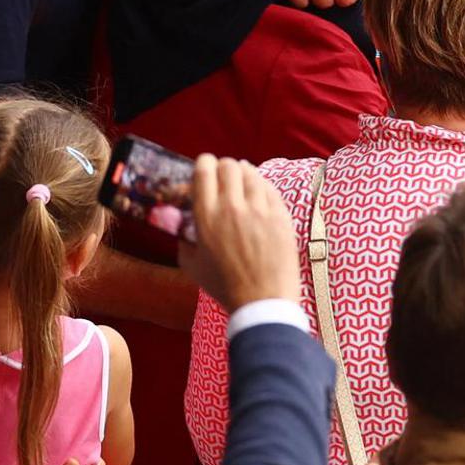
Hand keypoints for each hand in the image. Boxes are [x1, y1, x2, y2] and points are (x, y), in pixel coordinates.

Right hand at [180, 156, 302, 312]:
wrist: (262, 301)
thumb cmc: (225, 287)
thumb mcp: (192, 265)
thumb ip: (185, 240)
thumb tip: (184, 224)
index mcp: (206, 217)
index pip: (204, 171)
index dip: (204, 163)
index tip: (205, 167)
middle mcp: (232, 208)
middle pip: (228, 166)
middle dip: (224, 166)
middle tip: (225, 174)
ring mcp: (259, 210)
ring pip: (251, 173)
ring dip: (244, 172)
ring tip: (243, 179)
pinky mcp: (280, 216)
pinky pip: (270, 188)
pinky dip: (262, 185)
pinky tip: (260, 191)